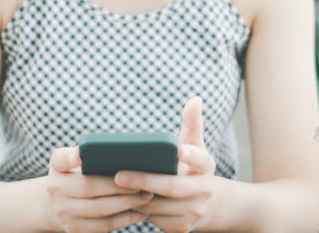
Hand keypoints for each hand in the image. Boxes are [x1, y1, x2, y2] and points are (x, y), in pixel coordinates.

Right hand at [45, 146, 152, 231]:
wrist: (56, 204)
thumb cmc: (76, 175)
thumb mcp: (75, 161)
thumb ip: (90, 152)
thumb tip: (123, 150)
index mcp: (57, 167)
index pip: (60, 159)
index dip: (70, 158)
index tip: (80, 156)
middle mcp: (55, 189)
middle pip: (88, 187)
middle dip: (118, 186)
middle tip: (142, 183)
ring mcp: (64, 212)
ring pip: (99, 210)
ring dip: (127, 204)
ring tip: (146, 196)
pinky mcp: (75, 229)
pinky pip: (104, 226)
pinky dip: (125, 219)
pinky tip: (140, 212)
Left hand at [115, 97, 217, 232]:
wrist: (203, 203)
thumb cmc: (189, 166)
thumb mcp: (193, 144)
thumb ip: (192, 122)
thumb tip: (195, 99)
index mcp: (206, 166)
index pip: (201, 158)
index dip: (190, 155)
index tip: (177, 150)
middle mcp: (204, 190)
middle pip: (173, 187)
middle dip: (145, 181)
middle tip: (119, 176)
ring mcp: (194, 211)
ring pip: (161, 206)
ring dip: (136, 198)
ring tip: (113, 189)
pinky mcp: (182, 227)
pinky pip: (156, 219)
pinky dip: (138, 211)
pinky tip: (121, 203)